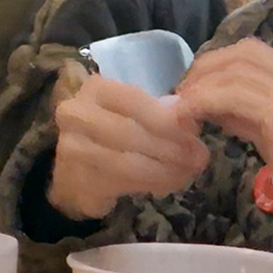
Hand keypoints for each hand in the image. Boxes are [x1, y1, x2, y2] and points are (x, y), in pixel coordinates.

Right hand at [49, 75, 210, 219]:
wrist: (77, 171)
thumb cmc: (114, 132)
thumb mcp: (137, 113)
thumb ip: (160, 111)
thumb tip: (188, 114)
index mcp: (94, 89)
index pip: (134, 100)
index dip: (166, 118)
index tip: (194, 132)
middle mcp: (76, 115)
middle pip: (131, 132)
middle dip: (171, 147)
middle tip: (199, 158)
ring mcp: (72, 148)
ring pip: (128, 162)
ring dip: (165, 170)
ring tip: (189, 173)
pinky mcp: (78, 180)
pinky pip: (123, 183)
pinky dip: (153, 184)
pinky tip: (172, 183)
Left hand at [176, 38, 272, 209]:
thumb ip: (249, 114)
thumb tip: (211, 102)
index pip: (256, 53)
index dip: (220, 61)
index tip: (197, 82)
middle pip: (244, 53)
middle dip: (207, 67)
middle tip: (184, 91)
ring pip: (235, 72)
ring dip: (201, 86)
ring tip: (183, 106)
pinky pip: (232, 97)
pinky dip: (205, 101)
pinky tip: (191, 115)